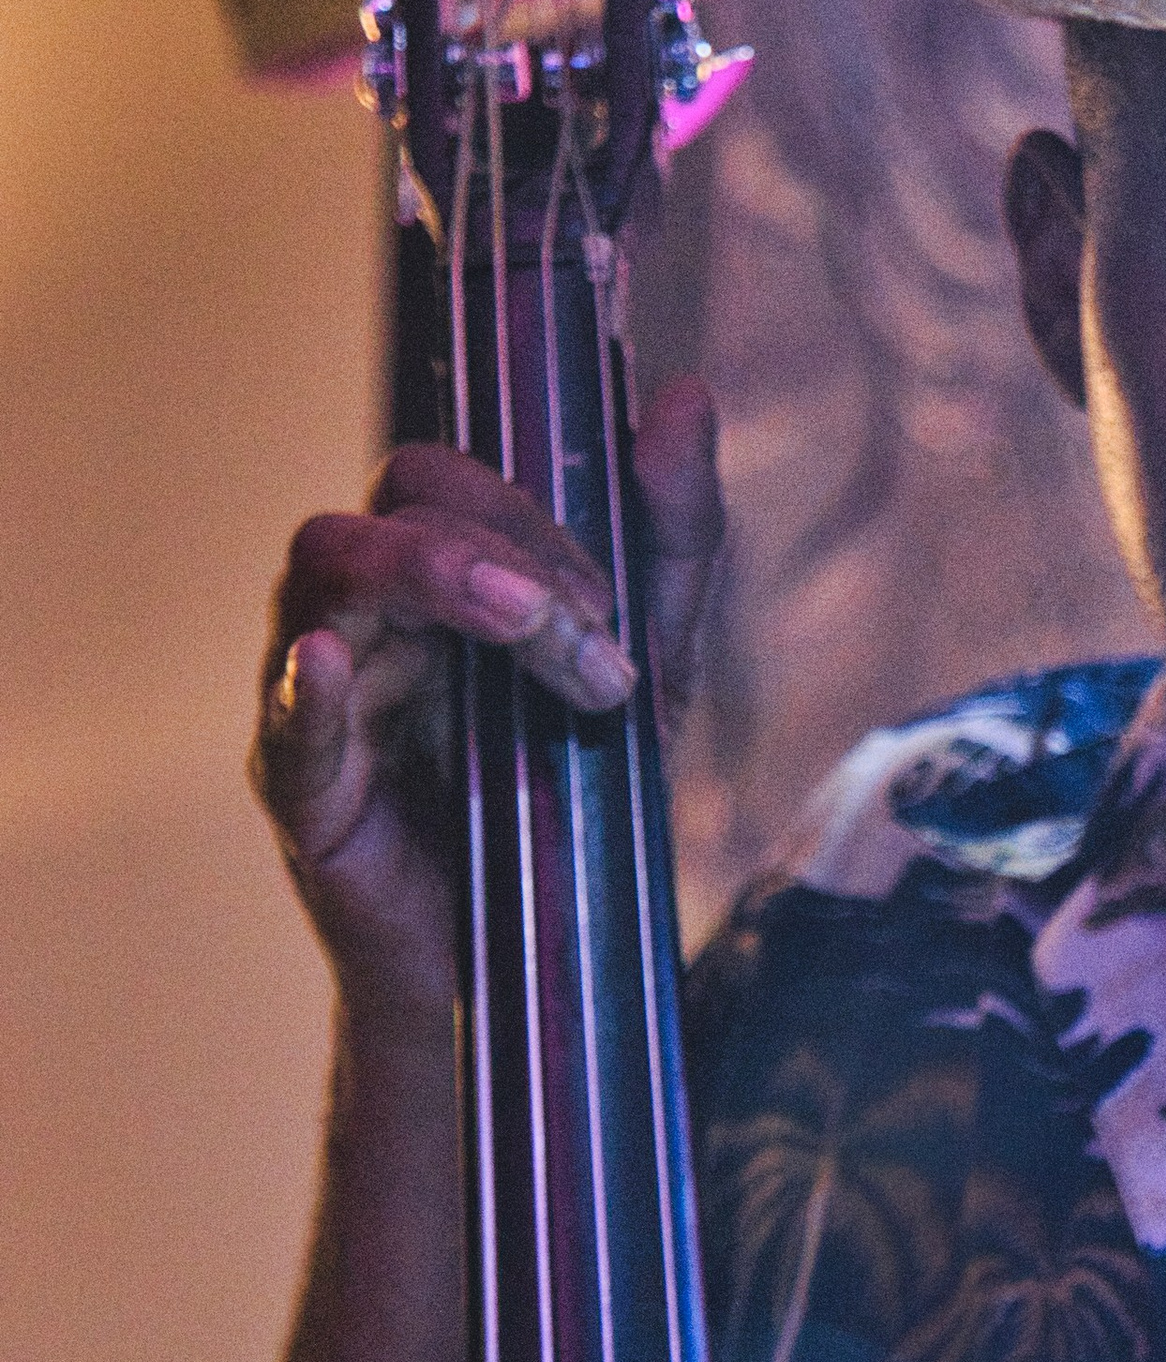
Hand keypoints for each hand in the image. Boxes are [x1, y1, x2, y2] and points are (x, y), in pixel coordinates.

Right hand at [250, 376, 723, 1028]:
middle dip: (500, 549)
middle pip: (385, 510)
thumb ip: (670, 543)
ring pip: (326, 578)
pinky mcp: (304, 792)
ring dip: (435, 581)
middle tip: (588, 638)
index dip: (527, 513)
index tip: (612, 603)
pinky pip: (286, 721)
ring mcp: (322, 699)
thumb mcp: (650, 669)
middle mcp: (364, 618)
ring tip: (534, 633)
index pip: (438, 477)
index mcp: (433, 578)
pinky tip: (336, 661)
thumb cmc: (570, 802)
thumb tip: (683, 395)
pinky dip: (306, 685)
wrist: (540, 966)